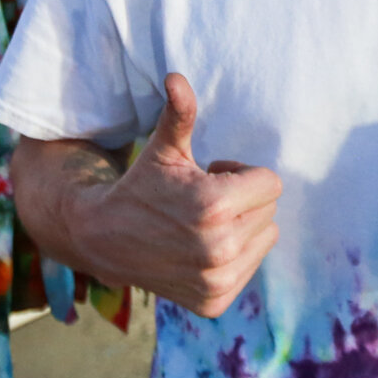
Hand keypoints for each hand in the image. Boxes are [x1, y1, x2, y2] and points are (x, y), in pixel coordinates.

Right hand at [80, 74, 279, 317]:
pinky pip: (252, 266)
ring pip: (266, 237)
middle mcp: (219, 248)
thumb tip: (176, 77)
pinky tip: (201, 248)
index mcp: (212, 207)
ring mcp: (217, 279)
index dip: (241, 174)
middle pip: (269, 209)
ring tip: (203, 224)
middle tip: (203, 200)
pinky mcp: (215, 301)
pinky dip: (235, 255)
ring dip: (243, 227)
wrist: (105, 239)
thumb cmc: (142, 185)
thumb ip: (179, 114)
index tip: (211, 176)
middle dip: (243, 199)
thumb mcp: (163, 149)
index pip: (271, 183)